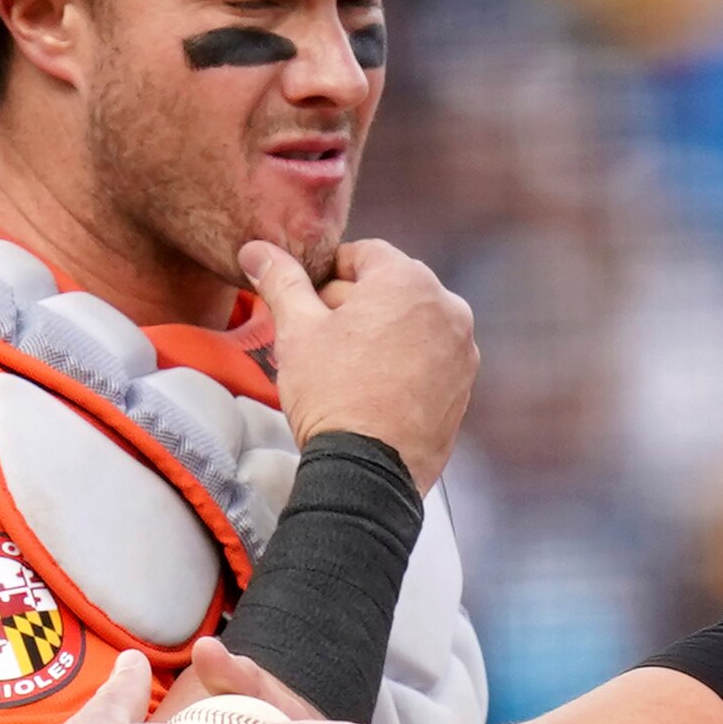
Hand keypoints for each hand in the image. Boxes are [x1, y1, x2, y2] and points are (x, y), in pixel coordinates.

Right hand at [244, 237, 474, 488]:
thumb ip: (281, 282)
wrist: (369, 472)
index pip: (364, 254)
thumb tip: (258, 251)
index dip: (328, 275)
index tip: (308, 302)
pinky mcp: (464, 386)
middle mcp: (447, 307)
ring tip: (344, 368)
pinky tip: (373, 390)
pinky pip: (429, 358)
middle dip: (354, 305)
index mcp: (408, 280)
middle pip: (390, 289)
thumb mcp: (297, 331)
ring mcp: (461, 349)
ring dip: (379, 334)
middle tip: (318, 339)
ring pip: (411, 324)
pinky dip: (404, 364)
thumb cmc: (333, 395)